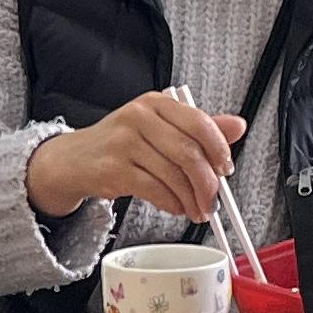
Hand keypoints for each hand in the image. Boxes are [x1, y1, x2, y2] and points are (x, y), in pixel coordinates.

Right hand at [24, 90, 239, 225]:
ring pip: (173, 174)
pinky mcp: (113, 168)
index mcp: (156, 103)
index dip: (218, 149)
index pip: (198, 122)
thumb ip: (199, 128)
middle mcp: (138, 117)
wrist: (75, 159)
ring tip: (196, 209)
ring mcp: (123, 142)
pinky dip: (171, 203)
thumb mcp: (160, 128)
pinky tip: (175, 206)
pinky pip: (154, 189)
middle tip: (214, 200)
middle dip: (207, 182)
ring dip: (191, 199)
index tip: (226, 168)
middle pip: (188, 152)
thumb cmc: (122, 144)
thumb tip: (238, 126)